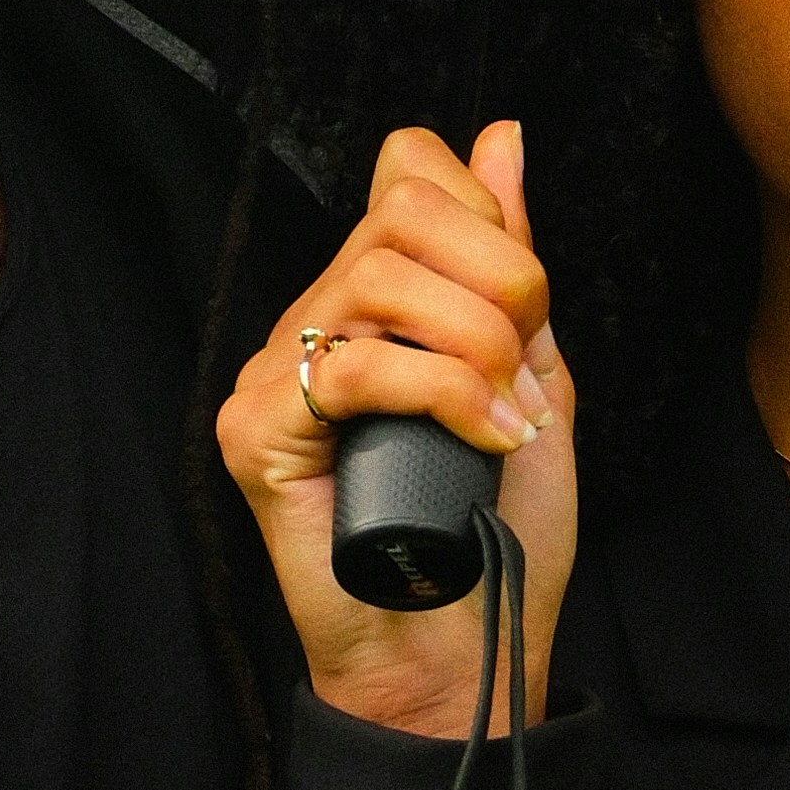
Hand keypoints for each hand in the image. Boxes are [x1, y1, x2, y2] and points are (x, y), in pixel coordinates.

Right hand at [219, 118, 578, 742]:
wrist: (465, 654)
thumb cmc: (496, 534)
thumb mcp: (533, 376)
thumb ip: (513, 263)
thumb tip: (502, 135)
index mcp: (380, 299)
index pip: (409, 172)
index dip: (484, 211)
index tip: (530, 301)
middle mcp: (319, 320)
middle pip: (401, 210)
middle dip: (501, 280)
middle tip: (529, 375)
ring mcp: (278, 373)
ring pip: (376, 278)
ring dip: (475, 345)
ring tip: (508, 419)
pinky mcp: (255, 433)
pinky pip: (350, 366)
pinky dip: (441, 395)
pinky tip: (481, 441)